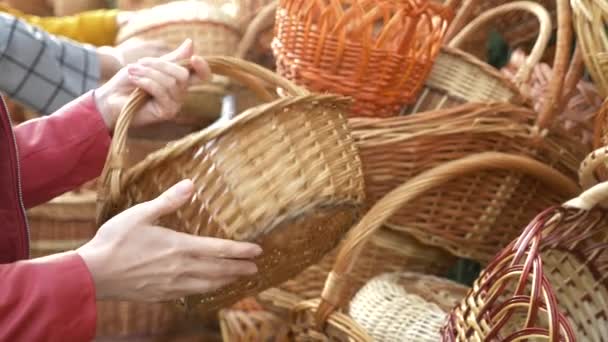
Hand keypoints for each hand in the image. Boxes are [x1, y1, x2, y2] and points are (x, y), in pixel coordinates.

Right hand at [77, 179, 262, 300]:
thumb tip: (191, 185)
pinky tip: (207, 288)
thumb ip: (169, 201)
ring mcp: (172, 285)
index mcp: (179, 247)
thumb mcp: (141, 214)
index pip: (219, 250)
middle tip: (256, 269)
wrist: (93, 274)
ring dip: (226, 281)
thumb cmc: (115, 240)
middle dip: (239, 269)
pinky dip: (206, 290)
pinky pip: (191, 294)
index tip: (258, 251)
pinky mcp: (161, 295)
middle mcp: (180, 268)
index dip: (241, 251)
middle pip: (219, 270)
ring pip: (207, 285)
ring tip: (238, 279)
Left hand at [94, 39, 210, 130]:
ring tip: (131, 72)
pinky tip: (134, 80)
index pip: (201, 76)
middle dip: (160, 65)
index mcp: (179, 82)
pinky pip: (161, 91)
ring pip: (170, 82)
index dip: (203, 67)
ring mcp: (174, 105)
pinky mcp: (166, 113)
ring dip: (148, 73)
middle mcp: (180, 94)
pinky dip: (146, 82)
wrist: (109, 99)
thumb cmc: (128, 82)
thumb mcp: (149, 65)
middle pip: (183, 74)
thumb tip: (191, 43)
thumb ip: (171, 58)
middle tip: (139, 64)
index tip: (194, 58)